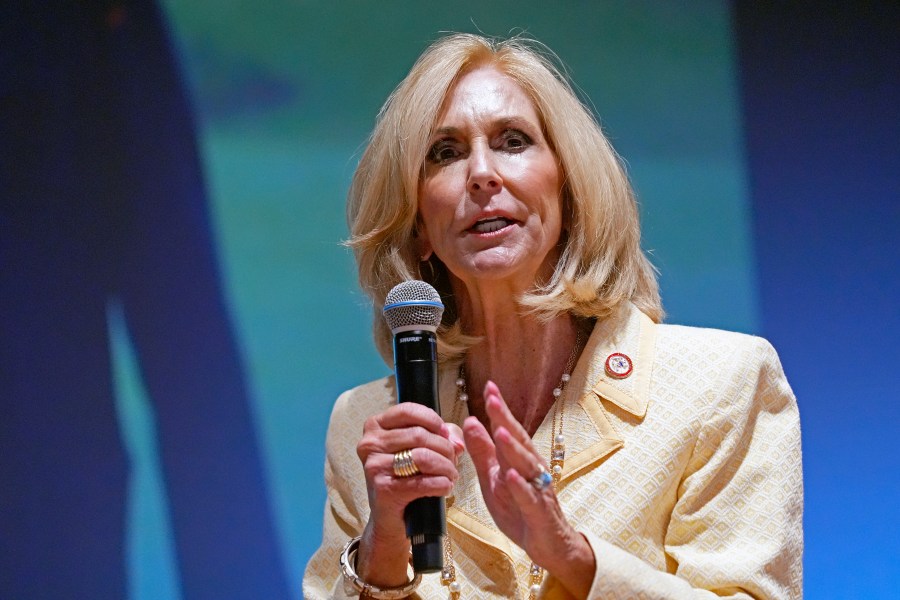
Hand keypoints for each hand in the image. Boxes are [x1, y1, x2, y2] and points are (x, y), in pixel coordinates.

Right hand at [355, 403, 463, 585]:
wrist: (391, 517)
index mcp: (375, 427)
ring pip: (422, 457)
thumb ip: (441, 435)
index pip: (408, 411)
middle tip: (454, 461)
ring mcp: (374, 467)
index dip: (433, 420)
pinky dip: (441, 484)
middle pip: (419, 435)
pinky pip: (422, 482)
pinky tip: (445, 487)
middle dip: (444, 448)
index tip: (445, 433)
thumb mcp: (420, 448)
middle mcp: (370, 444)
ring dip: (445, 467)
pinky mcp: (383, 489)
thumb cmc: (406, 478)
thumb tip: (456, 440)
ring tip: (452, 475)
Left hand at [463, 381, 594, 597]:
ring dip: (513, 448)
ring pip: (526, 466)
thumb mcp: (493, 479)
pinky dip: (521, 487)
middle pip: (518, 440)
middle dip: (505, 419)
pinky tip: (511, 475)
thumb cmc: (519, 510)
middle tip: (492, 397)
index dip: (498, 409)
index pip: (508, 429)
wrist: (547, 545)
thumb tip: (469, 421)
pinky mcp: (540, 513)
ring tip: (500, 431)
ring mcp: (537, 490)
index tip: (488, 386)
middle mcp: (531, 469)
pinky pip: (530, 498)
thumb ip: (482, 452)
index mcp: (518, 460)